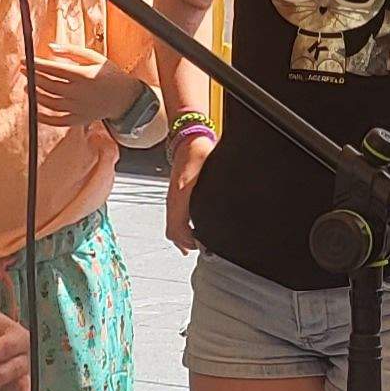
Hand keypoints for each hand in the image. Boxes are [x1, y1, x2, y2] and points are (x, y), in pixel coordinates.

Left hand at [32, 55, 143, 125]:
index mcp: (83, 75)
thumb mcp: (94, 57)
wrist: (125, 97)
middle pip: (49, 86)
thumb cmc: (109, 74)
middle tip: (24, 71)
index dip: (36, 65)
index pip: (53, 69)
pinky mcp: (79, 120)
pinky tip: (35, 111)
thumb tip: (50, 47)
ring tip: (28, 88)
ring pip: (50, 103)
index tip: (25, 61)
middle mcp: (80, 93)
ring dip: (36, 95)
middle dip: (33, 78)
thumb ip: (72, 51)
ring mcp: (79, 108)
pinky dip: (44, 118)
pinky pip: (58, 121)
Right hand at [164, 132, 211, 252]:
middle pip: (173, 232)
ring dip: (184, 237)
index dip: (189, 243)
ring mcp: (173, 198)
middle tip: (203, 251)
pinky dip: (182, 228)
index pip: (177, 229)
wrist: (189, 139)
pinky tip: (193, 230)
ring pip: (173, 226)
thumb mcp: (207, 173)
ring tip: (198, 245)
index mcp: (179, 196)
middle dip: (186, 245)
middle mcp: (174, 199)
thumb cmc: (198, 152)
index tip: (202, 248)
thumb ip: (209, 193)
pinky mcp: (177, 195)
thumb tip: (216, 213)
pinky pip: (175, 217)